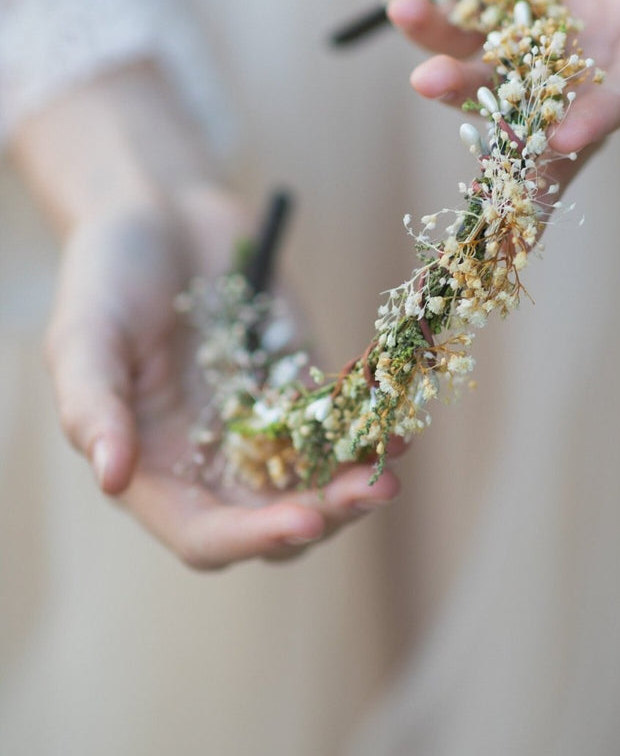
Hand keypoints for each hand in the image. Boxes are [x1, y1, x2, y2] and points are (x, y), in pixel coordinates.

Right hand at [44, 187, 398, 569]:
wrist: (161, 216)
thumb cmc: (106, 277)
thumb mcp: (83, 335)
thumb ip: (93, 406)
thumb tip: (112, 478)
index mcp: (155, 472)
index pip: (207, 535)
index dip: (254, 538)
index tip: (304, 520)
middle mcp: (214, 465)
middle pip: (277, 522)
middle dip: (328, 514)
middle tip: (376, 489)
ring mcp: (265, 430)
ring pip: (319, 484)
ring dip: (359, 482)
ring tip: (394, 460)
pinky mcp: (304, 391)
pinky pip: (344, 427)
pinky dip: (372, 431)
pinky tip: (400, 423)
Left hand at [389, 0, 619, 157]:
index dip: (602, 118)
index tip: (564, 137)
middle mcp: (598, 44)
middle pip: (558, 115)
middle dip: (519, 150)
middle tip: (482, 182)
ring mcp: (540, 24)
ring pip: (497, 75)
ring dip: (461, 87)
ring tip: (424, 79)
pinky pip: (459, 18)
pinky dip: (429, 23)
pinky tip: (403, 8)